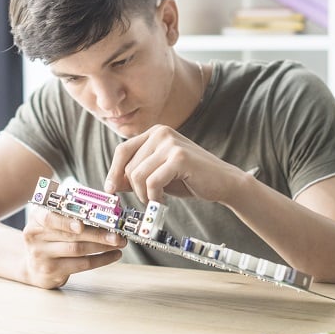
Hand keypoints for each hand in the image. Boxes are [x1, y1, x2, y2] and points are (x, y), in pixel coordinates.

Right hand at [21, 205, 126, 288]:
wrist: (33, 266)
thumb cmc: (49, 237)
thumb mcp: (52, 220)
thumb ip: (69, 211)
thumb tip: (101, 204)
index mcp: (36, 219)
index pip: (50, 218)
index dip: (66, 222)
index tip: (82, 224)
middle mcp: (36, 237)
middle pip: (71, 235)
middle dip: (97, 234)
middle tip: (117, 234)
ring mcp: (43, 256)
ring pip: (78, 250)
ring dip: (102, 246)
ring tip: (119, 243)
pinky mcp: (53, 271)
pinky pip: (81, 265)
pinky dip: (101, 259)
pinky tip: (113, 255)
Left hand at [104, 124, 245, 203]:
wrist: (223, 182)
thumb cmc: (189, 178)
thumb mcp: (158, 174)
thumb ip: (136, 175)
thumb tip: (111, 184)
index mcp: (154, 133)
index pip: (122, 151)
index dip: (114, 172)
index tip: (111, 190)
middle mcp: (160, 133)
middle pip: (129, 166)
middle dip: (135, 189)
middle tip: (149, 200)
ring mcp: (170, 143)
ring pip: (138, 175)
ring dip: (145, 195)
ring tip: (157, 200)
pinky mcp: (179, 157)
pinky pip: (152, 182)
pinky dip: (154, 197)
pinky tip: (164, 200)